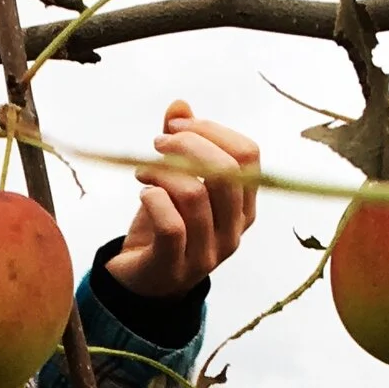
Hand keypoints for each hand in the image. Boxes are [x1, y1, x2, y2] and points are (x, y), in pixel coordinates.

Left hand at [101, 102, 259, 300]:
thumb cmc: (163, 226)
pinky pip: (171, 225)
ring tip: (142, 170)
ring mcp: (208, 253)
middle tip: (157, 142)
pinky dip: (153, 200)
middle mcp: (234, 231)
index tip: (178, 124)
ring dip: (163, 171)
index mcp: (244, 206)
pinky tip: (143, 193)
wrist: (140, 282)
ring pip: (195, 195)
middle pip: (226, 172)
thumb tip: (179, 105)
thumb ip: (180, 145)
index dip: (212, 130)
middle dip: (188, 144)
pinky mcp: (175, 267)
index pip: (248, 155)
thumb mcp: (175, 182)